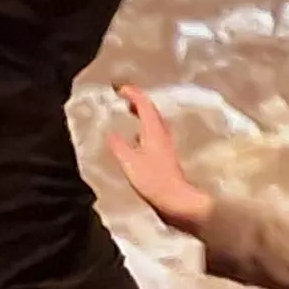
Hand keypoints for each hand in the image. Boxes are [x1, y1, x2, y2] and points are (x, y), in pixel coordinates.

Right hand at [104, 83, 216, 229]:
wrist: (177, 200)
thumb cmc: (154, 180)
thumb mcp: (130, 161)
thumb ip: (119, 145)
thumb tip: (111, 134)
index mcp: (154, 130)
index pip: (144, 104)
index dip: (133, 93)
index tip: (120, 88)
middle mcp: (163, 133)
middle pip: (151, 110)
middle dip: (137, 101)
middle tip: (123, 97)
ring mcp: (167, 144)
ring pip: (154, 122)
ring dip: (142, 114)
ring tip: (128, 112)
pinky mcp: (167, 155)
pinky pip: (154, 133)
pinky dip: (144, 127)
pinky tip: (136, 137)